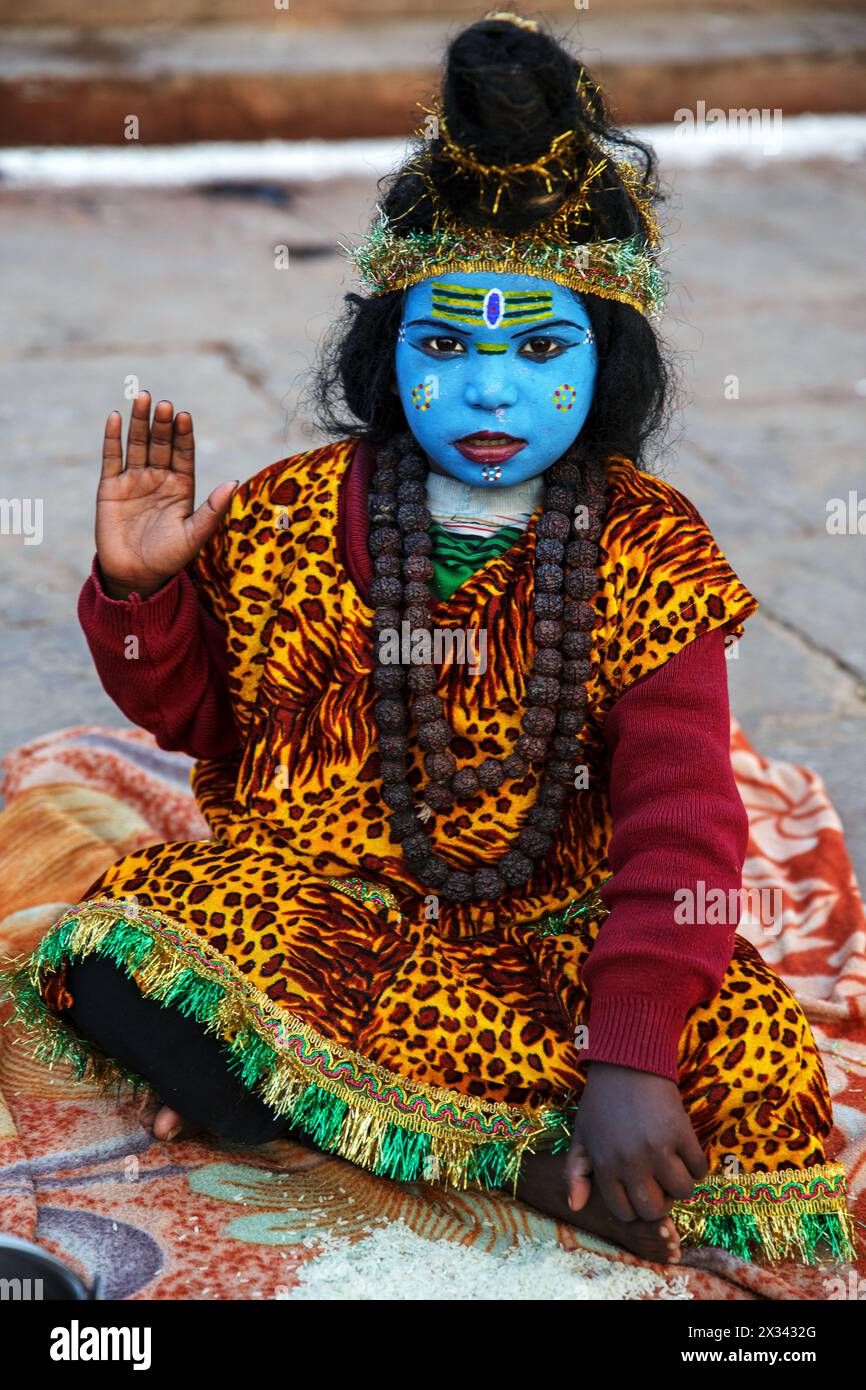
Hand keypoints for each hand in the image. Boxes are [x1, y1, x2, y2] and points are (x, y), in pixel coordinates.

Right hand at [96, 390, 236, 599]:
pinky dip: (112, 438)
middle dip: (162, 424)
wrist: (135, 576)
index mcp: (181, 487)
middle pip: (161, 443)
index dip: (184, 435)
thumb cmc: (169, 558)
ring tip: (142, 397)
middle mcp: (159, 478)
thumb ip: (213, 509)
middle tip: (164, 403)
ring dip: (139, 422)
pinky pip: (112, 458)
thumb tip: (234, 483)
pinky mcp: (110, 487)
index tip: (185, 416)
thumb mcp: (194, 535)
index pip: (184, 454)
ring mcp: (134, 480)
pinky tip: (115, 417)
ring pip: (137, 444)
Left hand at [565, 1061, 707, 1222]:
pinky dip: (697, 1166)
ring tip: (673, 1168)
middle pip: (655, 1209)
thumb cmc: (601, 1101)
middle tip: (659, 1184)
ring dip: (681, 1185)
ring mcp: (659, 1148)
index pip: (625, 1212)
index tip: (639, 1193)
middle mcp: (632, 1162)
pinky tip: (686, 1153)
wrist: (626, 1062)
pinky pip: (700, 1168)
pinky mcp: (682, 1132)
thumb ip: (575, 1174)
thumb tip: (575, 1207)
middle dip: (659, 1202)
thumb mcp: (581, 1136)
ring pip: (682, 1191)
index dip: (634, 1208)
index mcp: (605, 1166)